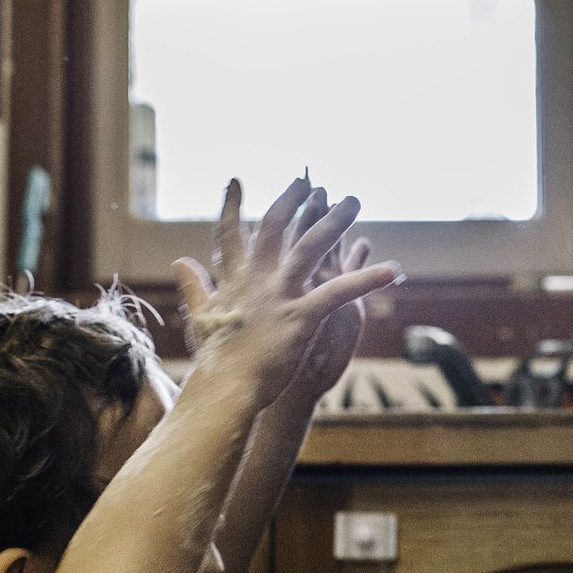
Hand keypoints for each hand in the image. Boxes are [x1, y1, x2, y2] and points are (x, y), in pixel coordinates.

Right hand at [172, 179, 398, 404]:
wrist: (224, 390)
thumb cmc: (216, 360)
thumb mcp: (202, 315)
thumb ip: (195, 285)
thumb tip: (179, 260)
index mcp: (234, 280)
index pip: (230, 234)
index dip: (232, 206)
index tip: (235, 181)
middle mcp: (257, 280)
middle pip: (276, 227)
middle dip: (293, 200)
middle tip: (308, 182)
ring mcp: (279, 296)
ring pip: (310, 247)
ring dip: (334, 222)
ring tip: (354, 200)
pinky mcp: (301, 317)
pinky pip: (339, 292)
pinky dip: (367, 279)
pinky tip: (393, 269)